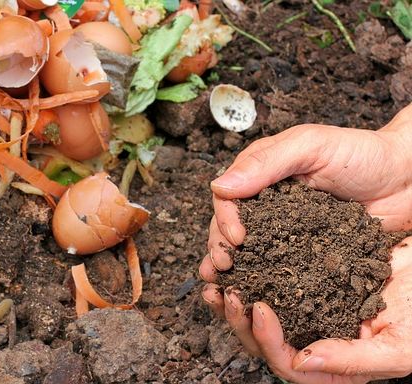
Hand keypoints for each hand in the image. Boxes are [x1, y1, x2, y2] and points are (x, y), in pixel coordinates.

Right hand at [201, 103, 411, 275]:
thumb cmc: (361, 153)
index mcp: (261, 175)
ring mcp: (284, 230)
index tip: (236, 238)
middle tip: (224, 268)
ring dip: (234, 270)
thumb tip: (219, 186)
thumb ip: (266, 163)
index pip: (227, 198)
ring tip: (225, 289)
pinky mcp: (303, 253)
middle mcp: (266, 204)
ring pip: (249, 251)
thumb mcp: (310, 146)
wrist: (407, 179)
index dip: (224, 219)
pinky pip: (278, 267)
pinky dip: (263, 282)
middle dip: (221, 248)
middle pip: (229, 228)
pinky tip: (255, 296)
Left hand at [201, 237, 411, 382]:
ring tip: (217, 281)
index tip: (260, 308)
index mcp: (333, 364)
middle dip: (240, 321)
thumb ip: (353, 360)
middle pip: (265, 342)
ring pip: (260, 315)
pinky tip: (237, 262)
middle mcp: (315, 340)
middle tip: (225, 293)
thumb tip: (304, 363)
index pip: (288, 364)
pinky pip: (269, 283)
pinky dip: (250, 275)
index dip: (268, 340)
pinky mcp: (305, 283)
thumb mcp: (399, 347)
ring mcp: (307, 312)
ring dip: (235, 301)